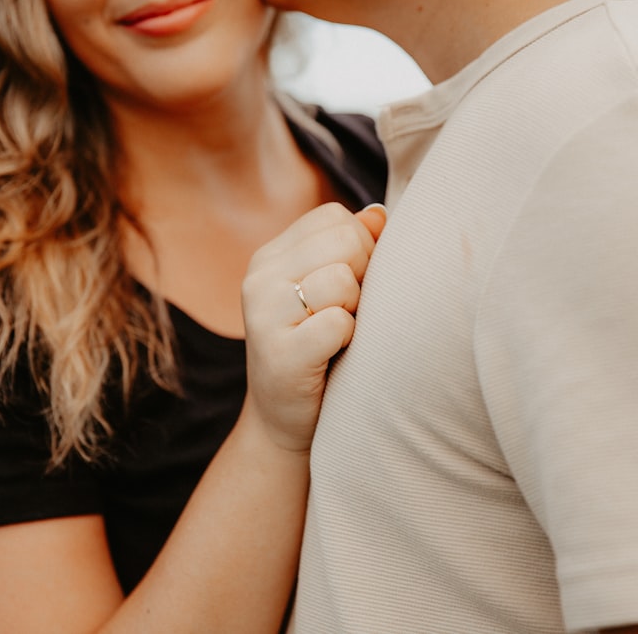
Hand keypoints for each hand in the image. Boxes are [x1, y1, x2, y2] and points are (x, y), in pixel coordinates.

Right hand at [242, 203, 386, 452]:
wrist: (284, 422)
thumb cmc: (319, 351)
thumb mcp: (331, 293)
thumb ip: (353, 249)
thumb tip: (378, 214)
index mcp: (270, 255)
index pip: (336, 218)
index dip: (360, 249)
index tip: (349, 288)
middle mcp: (259, 277)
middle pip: (345, 241)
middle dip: (363, 276)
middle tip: (345, 314)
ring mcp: (263, 314)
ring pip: (343, 280)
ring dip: (356, 311)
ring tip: (337, 335)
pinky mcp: (278, 353)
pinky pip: (339, 324)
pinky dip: (348, 341)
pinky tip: (332, 356)